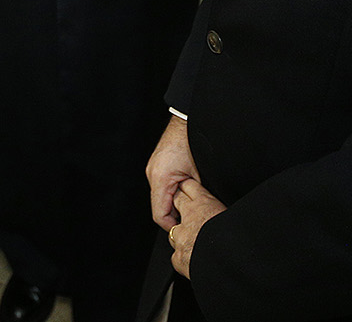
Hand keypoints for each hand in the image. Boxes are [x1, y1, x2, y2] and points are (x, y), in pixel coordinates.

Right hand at [147, 115, 198, 231]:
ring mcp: (153, 168)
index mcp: (161, 178)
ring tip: (190, 204)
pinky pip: (161, 185)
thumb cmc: (194, 142)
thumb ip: (194, 196)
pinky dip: (172, 191)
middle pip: (159, 207)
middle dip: (174, 215)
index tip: (183, 230)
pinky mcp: (157, 164)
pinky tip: (185, 190)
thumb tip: (198, 213)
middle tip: (190, 219)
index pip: (159, 215)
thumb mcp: (199, 175)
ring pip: (160, 196)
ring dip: (173, 203)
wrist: (188, 121)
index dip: (171, 226)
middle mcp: (152, 174)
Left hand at [169, 179, 224, 278]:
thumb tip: (223, 210)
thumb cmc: (237, 242)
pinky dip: (183, 257)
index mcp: (204, 204)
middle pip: (177, 202)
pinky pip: (176, 254)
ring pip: (174, 231)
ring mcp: (181, 237)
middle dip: (179, 204)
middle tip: (186, 209)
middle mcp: (189, 218)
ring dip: (181, 235)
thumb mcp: (233, 218)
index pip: (190, 187)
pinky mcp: (178, 256)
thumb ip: (220, 211)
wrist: (231, 264)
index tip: (187, 187)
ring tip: (195, 242)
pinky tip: (194, 260)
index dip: (188, 187)